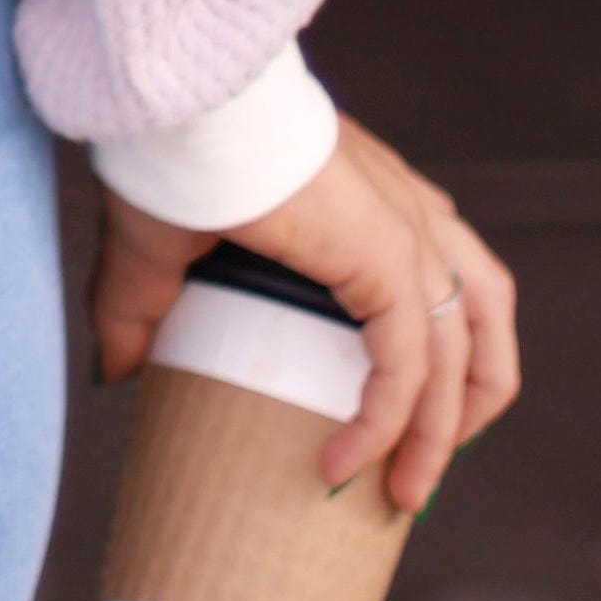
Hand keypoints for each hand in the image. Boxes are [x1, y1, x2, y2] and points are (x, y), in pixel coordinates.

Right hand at [92, 107, 521, 514]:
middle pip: (483, 322)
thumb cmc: (166, 153)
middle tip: (417, 472)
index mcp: (374, 200)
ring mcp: (409, 235)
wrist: (177, 108)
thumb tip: (117, 375)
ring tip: (404, 491)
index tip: (399, 430)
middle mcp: (410, 213)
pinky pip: (408, 372)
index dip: (437, 362)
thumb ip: (138, 313)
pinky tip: (342, 465)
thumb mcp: (156, 250)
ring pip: (466, 356)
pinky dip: (384, 428)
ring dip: (443, 436)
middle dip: (463, 409)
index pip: (443, 283)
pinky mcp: (389, 261)